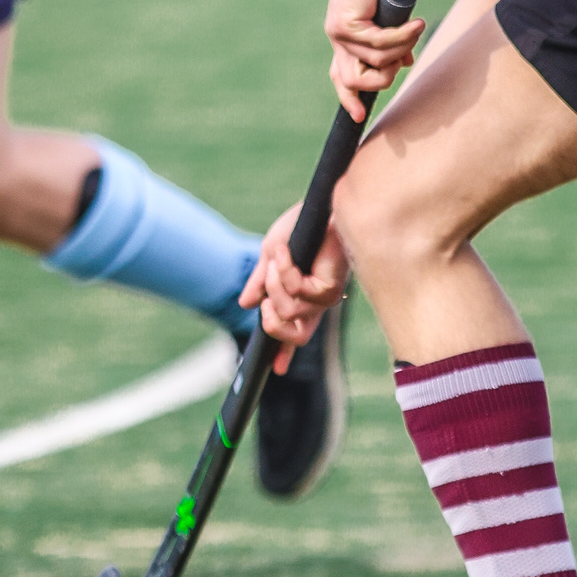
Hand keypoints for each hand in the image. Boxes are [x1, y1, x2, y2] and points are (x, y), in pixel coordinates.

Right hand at [241, 199, 350, 370]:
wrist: (320, 207)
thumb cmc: (302, 228)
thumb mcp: (271, 256)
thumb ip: (260, 281)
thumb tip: (245, 304)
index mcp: (305, 298)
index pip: (296, 333)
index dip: (284, 352)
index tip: (275, 370)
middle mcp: (317, 302)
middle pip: (296, 337)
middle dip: (271, 323)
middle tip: (265, 302)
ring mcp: (326, 296)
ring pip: (289, 311)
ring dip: (274, 283)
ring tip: (278, 258)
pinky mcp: (330, 285)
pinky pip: (297, 291)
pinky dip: (284, 270)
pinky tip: (287, 251)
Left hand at [325, 0, 422, 117]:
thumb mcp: (392, 17)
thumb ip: (394, 40)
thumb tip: (405, 62)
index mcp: (346, 39)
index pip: (341, 76)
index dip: (349, 98)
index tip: (358, 117)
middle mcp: (338, 39)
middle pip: (353, 80)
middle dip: (382, 79)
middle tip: (404, 59)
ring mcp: (339, 33)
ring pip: (377, 61)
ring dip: (402, 48)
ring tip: (416, 28)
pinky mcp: (346, 24)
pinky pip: (380, 43)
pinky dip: (403, 36)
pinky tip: (416, 24)